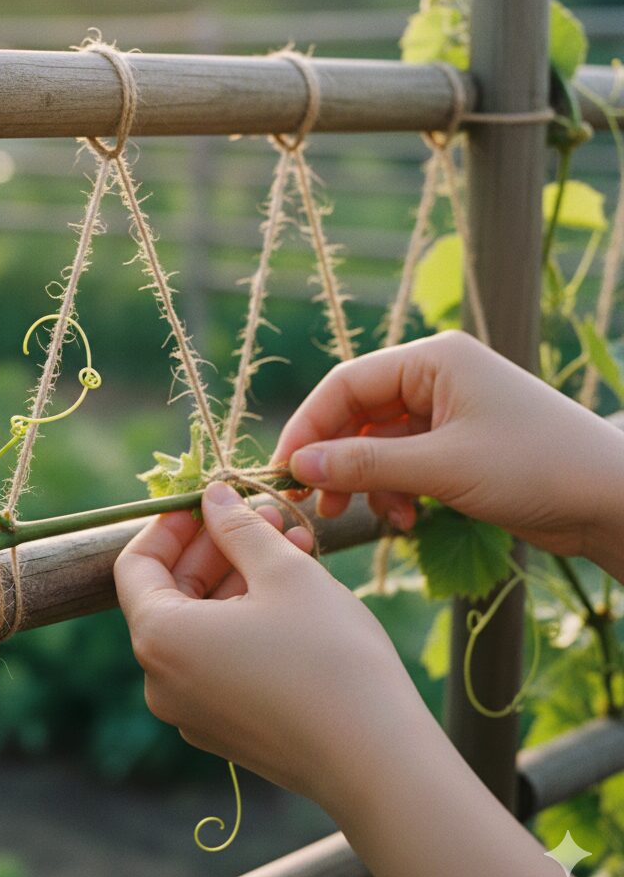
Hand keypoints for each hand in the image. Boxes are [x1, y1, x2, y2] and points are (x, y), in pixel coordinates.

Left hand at [113, 482, 430, 812]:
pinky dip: (248, 619)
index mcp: (160, 638)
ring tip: (294, 543)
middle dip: (218, 547)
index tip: (208, 500)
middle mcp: (162, 681)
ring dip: (241, 578)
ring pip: (203, 623)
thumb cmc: (328, 657)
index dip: (170, 525)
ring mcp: (193, 711)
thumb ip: (238, 526)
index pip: (136, 565)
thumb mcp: (282, 572)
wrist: (379, 764)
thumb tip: (212, 496)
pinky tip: (296, 591)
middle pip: (171, 593)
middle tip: (266, 514)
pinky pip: (221, 657)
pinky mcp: (227, 729)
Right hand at [273, 330, 623, 574]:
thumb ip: (366, 463)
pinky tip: (406, 517)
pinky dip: (393, 490)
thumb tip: (299, 463)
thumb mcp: (442, 466)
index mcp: (433, 359)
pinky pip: (402, 462)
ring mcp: (446, 412)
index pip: (347, 384)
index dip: (309, 425)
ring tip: (367, 516)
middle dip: (336, 459)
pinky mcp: (456, 445)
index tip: (286, 469)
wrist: (614, 501)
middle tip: (316, 502)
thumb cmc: (536, 467)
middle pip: (357, 414)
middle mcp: (435, 378)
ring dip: (365, 481)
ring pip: (376, 443)